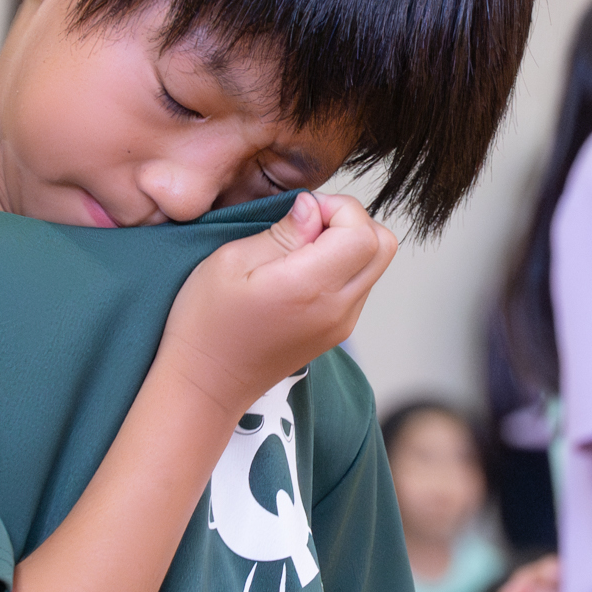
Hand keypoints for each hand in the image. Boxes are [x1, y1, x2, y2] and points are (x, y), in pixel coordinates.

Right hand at [157, 192, 398, 417]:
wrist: (207, 383)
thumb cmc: (207, 322)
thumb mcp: (231, 261)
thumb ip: (282, 232)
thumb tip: (312, 207)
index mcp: (310, 287)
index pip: (363, 232)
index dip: (338, 208)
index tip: (303, 211)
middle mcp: (338, 308)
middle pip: (384, 246)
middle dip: (352, 221)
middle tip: (308, 224)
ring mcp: (343, 324)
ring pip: (375, 265)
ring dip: (348, 244)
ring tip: (300, 249)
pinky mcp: (338, 332)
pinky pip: (360, 285)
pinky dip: (342, 266)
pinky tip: (301, 271)